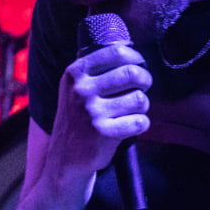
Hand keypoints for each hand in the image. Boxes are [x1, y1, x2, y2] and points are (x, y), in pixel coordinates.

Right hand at [52, 41, 152, 173]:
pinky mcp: (103, 133)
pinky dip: (141, 124)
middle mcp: (81, 90)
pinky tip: (131, 126)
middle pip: (132, 73)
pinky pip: (140, 122)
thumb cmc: (76, 119)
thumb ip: (95, 69)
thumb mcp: (74, 88)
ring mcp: (92, 112)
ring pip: (140, 98)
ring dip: (143, 106)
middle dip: (145, 80)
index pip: (116, 53)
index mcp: (75, 73)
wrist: (64, 159)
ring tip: (133, 110)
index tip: (139, 64)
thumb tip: (129, 51)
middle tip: (143, 87)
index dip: (136, 58)